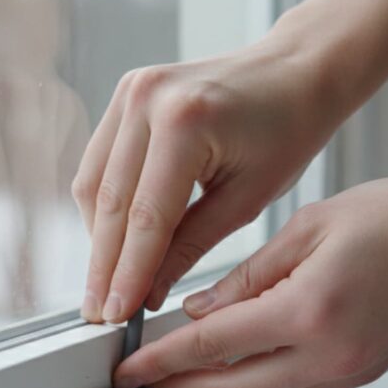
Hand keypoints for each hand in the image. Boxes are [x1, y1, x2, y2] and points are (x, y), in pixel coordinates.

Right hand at [73, 41, 346, 322]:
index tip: (117, 316)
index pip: (145, 217)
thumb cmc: (286, 131)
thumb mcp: (247, 200)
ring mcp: (130, 91)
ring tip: (106, 285)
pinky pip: (99, 162)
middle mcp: (147, 100)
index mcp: (185, 122)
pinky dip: (104, 205)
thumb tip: (146, 293)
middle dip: (104, 265)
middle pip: (111, 203)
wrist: (294, 72)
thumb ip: (190, 246)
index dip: (127, 273)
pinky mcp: (124, 94)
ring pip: (93, 184)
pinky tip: (114, 241)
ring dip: (98, 238)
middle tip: (101, 313)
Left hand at [113, 174, 387, 387]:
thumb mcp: (309, 227)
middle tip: (144, 379)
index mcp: (309, 310)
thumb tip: (202, 310)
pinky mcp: (362, 374)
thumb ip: (249, 276)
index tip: (128, 367)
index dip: (161, 359)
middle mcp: (329, 355)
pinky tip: (238, 367)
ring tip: (183, 375)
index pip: (212, 346)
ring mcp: (349, 372)